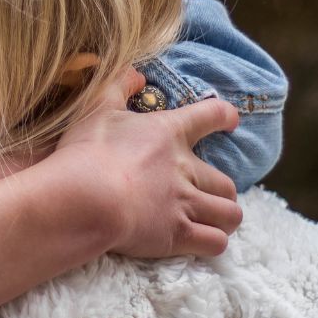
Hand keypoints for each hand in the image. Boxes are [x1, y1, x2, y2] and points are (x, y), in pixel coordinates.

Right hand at [52, 68, 242, 259]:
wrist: (86, 198)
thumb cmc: (88, 152)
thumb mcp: (96, 107)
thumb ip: (118, 85)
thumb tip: (137, 74)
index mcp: (169, 133)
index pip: (210, 115)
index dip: (224, 116)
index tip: (231, 120)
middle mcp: (185, 169)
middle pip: (226, 182)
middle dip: (222, 191)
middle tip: (209, 195)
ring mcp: (185, 203)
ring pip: (229, 214)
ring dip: (224, 219)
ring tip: (214, 222)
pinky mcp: (178, 234)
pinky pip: (215, 243)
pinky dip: (214, 243)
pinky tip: (204, 243)